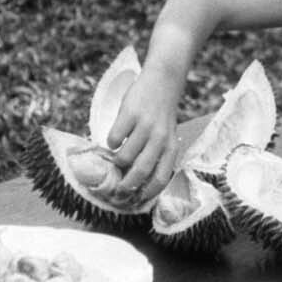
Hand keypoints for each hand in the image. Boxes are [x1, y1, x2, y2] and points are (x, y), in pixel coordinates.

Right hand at [106, 79, 181, 203]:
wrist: (162, 81)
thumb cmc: (161, 114)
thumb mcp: (165, 135)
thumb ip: (156, 154)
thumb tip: (135, 181)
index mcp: (170, 146)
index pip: (161, 178)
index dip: (147, 193)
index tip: (136, 200)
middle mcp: (160, 138)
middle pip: (140, 172)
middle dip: (126, 185)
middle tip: (117, 188)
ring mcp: (145, 126)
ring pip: (124, 157)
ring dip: (116, 161)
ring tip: (116, 157)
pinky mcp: (130, 114)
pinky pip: (114, 138)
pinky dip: (111, 142)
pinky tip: (115, 137)